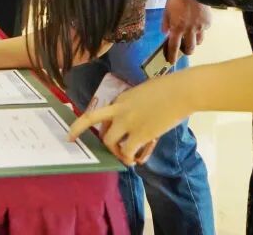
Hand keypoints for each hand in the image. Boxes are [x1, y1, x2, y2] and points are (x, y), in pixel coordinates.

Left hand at [68, 73, 190, 165]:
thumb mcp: (143, 94)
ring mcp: (128, 122)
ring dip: (118, 153)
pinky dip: (131, 159)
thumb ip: (133, 107)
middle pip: (99, 129)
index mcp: (120, 99)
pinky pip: (128, 152)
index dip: (82, 126)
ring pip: (111, 143)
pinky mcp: (141, 133)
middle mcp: (119, 110)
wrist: (181, 91)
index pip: (97, 115)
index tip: (71, 135)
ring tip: (128, 158)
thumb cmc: (168, 90)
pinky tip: (137, 161)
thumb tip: (134, 125)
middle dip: (105, 144)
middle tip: (115, 152)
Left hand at [162, 0, 211, 62]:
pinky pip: (205, 29)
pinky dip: (201, 28)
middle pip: (190, 48)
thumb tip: (165, 33)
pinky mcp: (208, 22)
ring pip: (199, 41)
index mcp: (177, 28)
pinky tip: (198, 20)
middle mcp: (189, 30)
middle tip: (184, 48)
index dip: (172, 55)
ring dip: (195, 40)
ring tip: (192, 34)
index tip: (172, 62)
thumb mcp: (166, 9)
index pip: (174, 46)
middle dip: (186, 51)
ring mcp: (200, 27)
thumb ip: (165, 22)